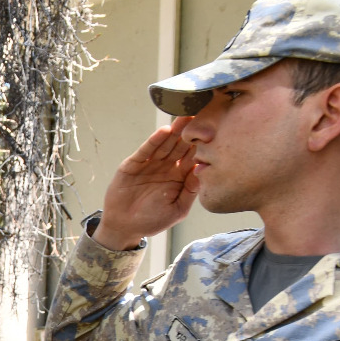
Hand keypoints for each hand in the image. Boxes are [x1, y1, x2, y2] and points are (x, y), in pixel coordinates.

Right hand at [95, 117, 197, 251]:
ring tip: (185, 116)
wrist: (124, 228)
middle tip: (202, 112)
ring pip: (164, 144)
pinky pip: (145, 151)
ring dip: (174, 131)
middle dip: (190, 130)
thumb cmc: (151, 221)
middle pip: (180, 145)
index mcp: (179, 176)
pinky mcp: (132, 165)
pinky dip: (154, 141)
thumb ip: (190, 191)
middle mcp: (166, 167)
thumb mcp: (177, 210)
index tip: (215, 128)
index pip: (193, 155)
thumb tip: (203, 171)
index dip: (203, 143)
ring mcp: (149, 165)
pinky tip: (164, 132)